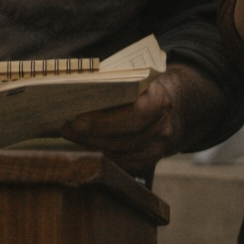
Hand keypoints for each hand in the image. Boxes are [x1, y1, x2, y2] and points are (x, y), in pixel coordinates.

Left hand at [62, 63, 217, 173]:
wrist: (176, 104)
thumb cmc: (147, 87)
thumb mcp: (137, 78)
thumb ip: (116, 85)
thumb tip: (78, 90)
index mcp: (160, 101)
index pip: (133, 116)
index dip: (104, 122)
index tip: (78, 120)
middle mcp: (163, 128)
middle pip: (122, 139)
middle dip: (91, 135)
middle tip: (67, 128)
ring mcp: (158, 148)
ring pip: (120, 155)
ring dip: (91, 146)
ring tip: (71, 136)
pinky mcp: (150, 161)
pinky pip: (123, 165)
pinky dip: (101, 157)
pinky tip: (85, 147)